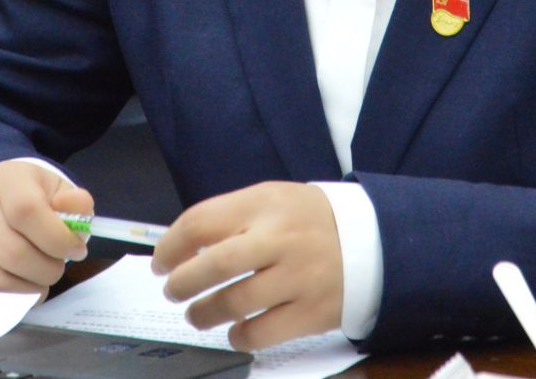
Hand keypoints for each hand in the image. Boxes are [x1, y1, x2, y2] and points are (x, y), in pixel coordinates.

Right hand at [0, 161, 93, 295]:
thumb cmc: (33, 200)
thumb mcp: (59, 191)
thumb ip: (76, 202)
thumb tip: (76, 208)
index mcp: (7, 180)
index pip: (27, 211)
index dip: (57, 239)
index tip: (76, 249)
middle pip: (13, 254)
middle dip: (47, 270)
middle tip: (57, 268)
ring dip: (30, 291)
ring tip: (40, 280)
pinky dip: (6, 303)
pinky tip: (19, 288)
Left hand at [152, 182, 342, 349]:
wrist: (376, 241)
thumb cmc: (310, 221)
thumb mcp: (273, 200)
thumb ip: (232, 217)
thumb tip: (183, 248)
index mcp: (265, 203)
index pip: (202, 221)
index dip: (171, 246)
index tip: (160, 263)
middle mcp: (280, 239)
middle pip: (215, 265)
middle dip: (182, 283)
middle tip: (172, 292)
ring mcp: (298, 277)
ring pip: (234, 303)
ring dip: (204, 313)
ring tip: (197, 314)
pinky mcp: (312, 312)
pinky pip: (262, 333)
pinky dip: (239, 336)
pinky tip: (235, 331)